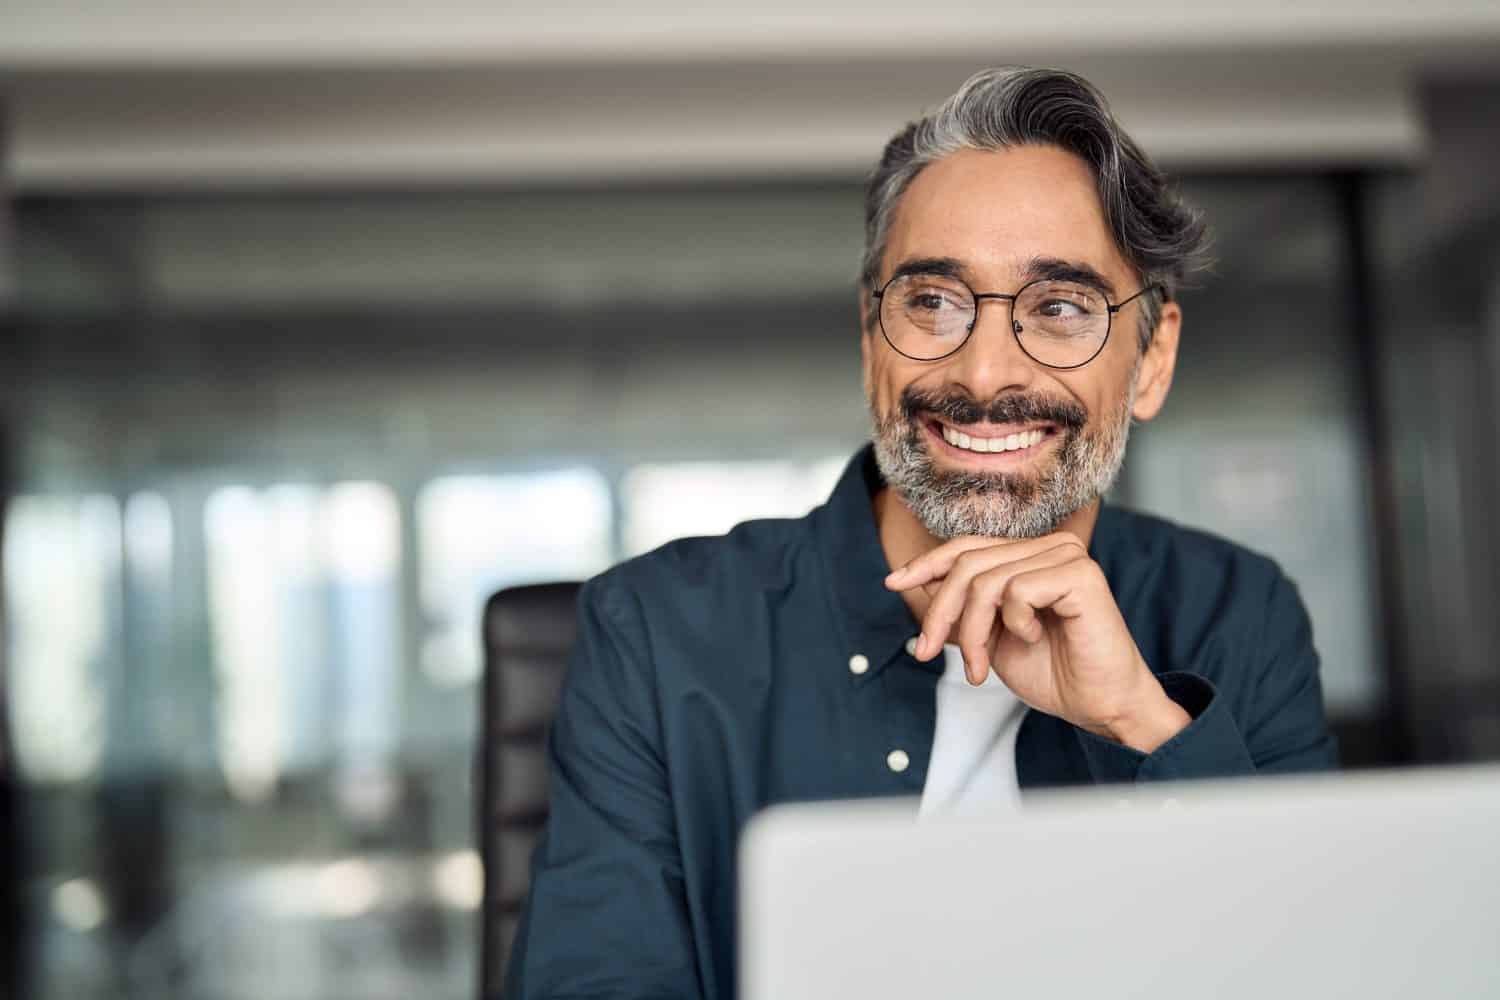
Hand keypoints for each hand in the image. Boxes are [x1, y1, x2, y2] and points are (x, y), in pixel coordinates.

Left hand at [885, 533, 1189, 752]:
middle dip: (941, 612)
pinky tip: (1036, 637)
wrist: (1099, 706)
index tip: (893, 583)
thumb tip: (917, 579)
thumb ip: (962, 606)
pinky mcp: (1081, 573)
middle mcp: (1050, 546)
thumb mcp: (989, 636)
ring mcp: (1067, 555)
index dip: (926, 564)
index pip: (967, 547)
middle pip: (968, 564)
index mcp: (1030, 556)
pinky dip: (1015, 623)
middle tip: (929, 653)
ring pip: (986, 580)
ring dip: (973, 632)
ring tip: (982, 666)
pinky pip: (1017, 590)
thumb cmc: (1054, 673)